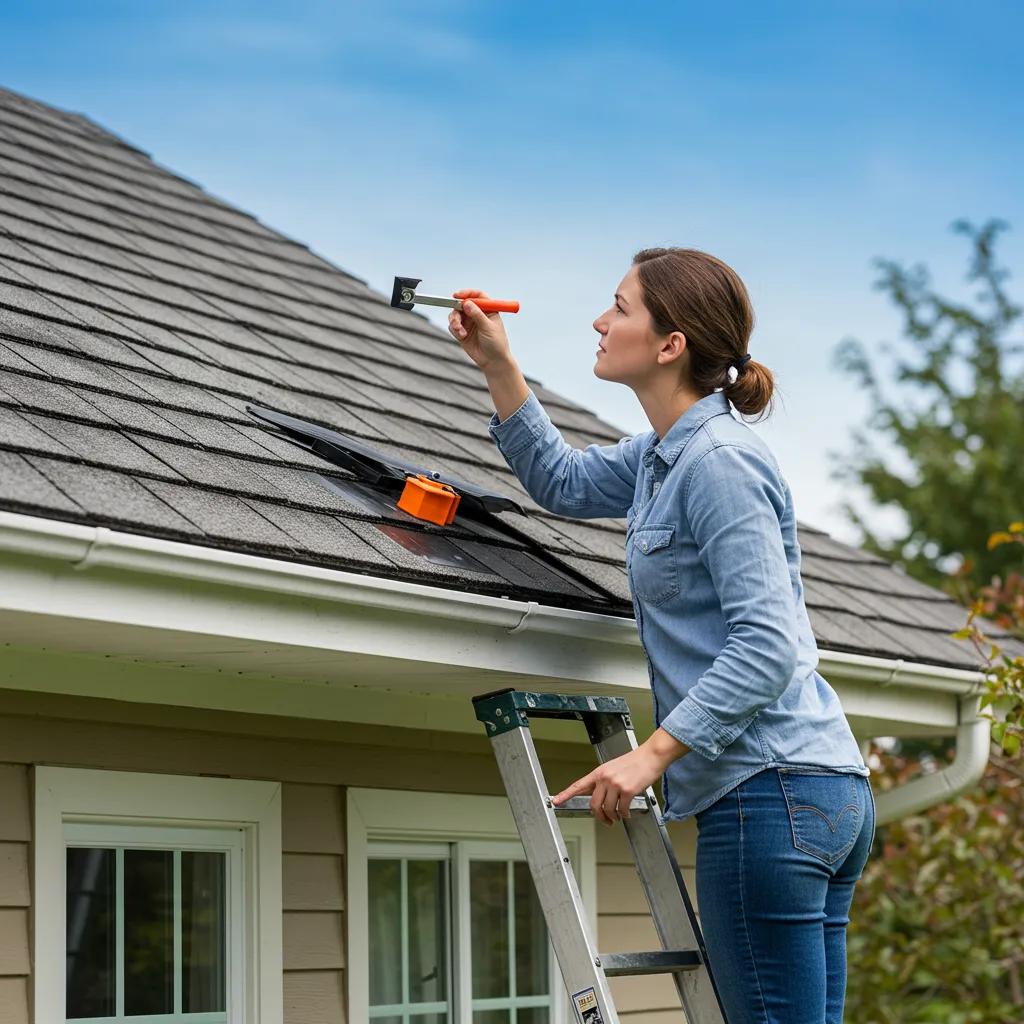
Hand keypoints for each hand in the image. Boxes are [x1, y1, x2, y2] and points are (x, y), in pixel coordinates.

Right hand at [448, 288, 512, 369]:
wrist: (493, 362)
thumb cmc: (496, 344)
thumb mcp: (488, 327)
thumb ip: (477, 315)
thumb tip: (467, 303)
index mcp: (488, 310)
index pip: (477, 296)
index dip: (467, 293)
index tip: (457, 296)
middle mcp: (477, 314)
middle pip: (462, 304)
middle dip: (456, 310)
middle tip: (456, 319)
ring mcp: (469, 323)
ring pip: (455, 315)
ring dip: (454, 321)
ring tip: (460, 332)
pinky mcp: (462, 332)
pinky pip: (453, 326)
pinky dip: (454, 330)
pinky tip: (462, 336)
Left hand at [550, 730, 688, 826]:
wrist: (650, 756)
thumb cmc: (634, 762)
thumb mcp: (613, 768)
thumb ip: (603, 781)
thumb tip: (597, 796)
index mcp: (599, 772)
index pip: (578, 785)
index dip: (565, 794)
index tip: (556, 801)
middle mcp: (604, 778)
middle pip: (593, 804)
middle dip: (599, 816)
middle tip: (606, 821)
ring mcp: (615, 784)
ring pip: (607, 809)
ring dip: (613, 817)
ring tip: (618, 816)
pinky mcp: (627, 790)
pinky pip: (621, 810)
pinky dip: (624, 814)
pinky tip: (627, 813)